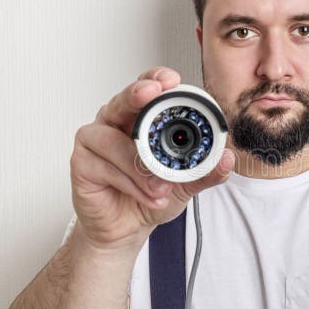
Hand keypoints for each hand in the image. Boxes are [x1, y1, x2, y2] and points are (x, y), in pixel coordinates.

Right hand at [70, 67, 234, 249]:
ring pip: (113, 140)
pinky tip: (145, 195)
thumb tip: (227, 159)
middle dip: (137, 94)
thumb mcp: (186, 184)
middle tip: (151, 93)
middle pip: (123, 100)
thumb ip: (206, 171)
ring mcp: (95, 140)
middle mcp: (115, 122)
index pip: (148, 88)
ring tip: (161, 188)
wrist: (127, 228)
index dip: (156, 79)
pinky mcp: (81, 163)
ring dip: (140, 166)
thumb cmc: (152, 196)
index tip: (171, 80)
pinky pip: (105, 166)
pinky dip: (130, 183)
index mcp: (140, 118)